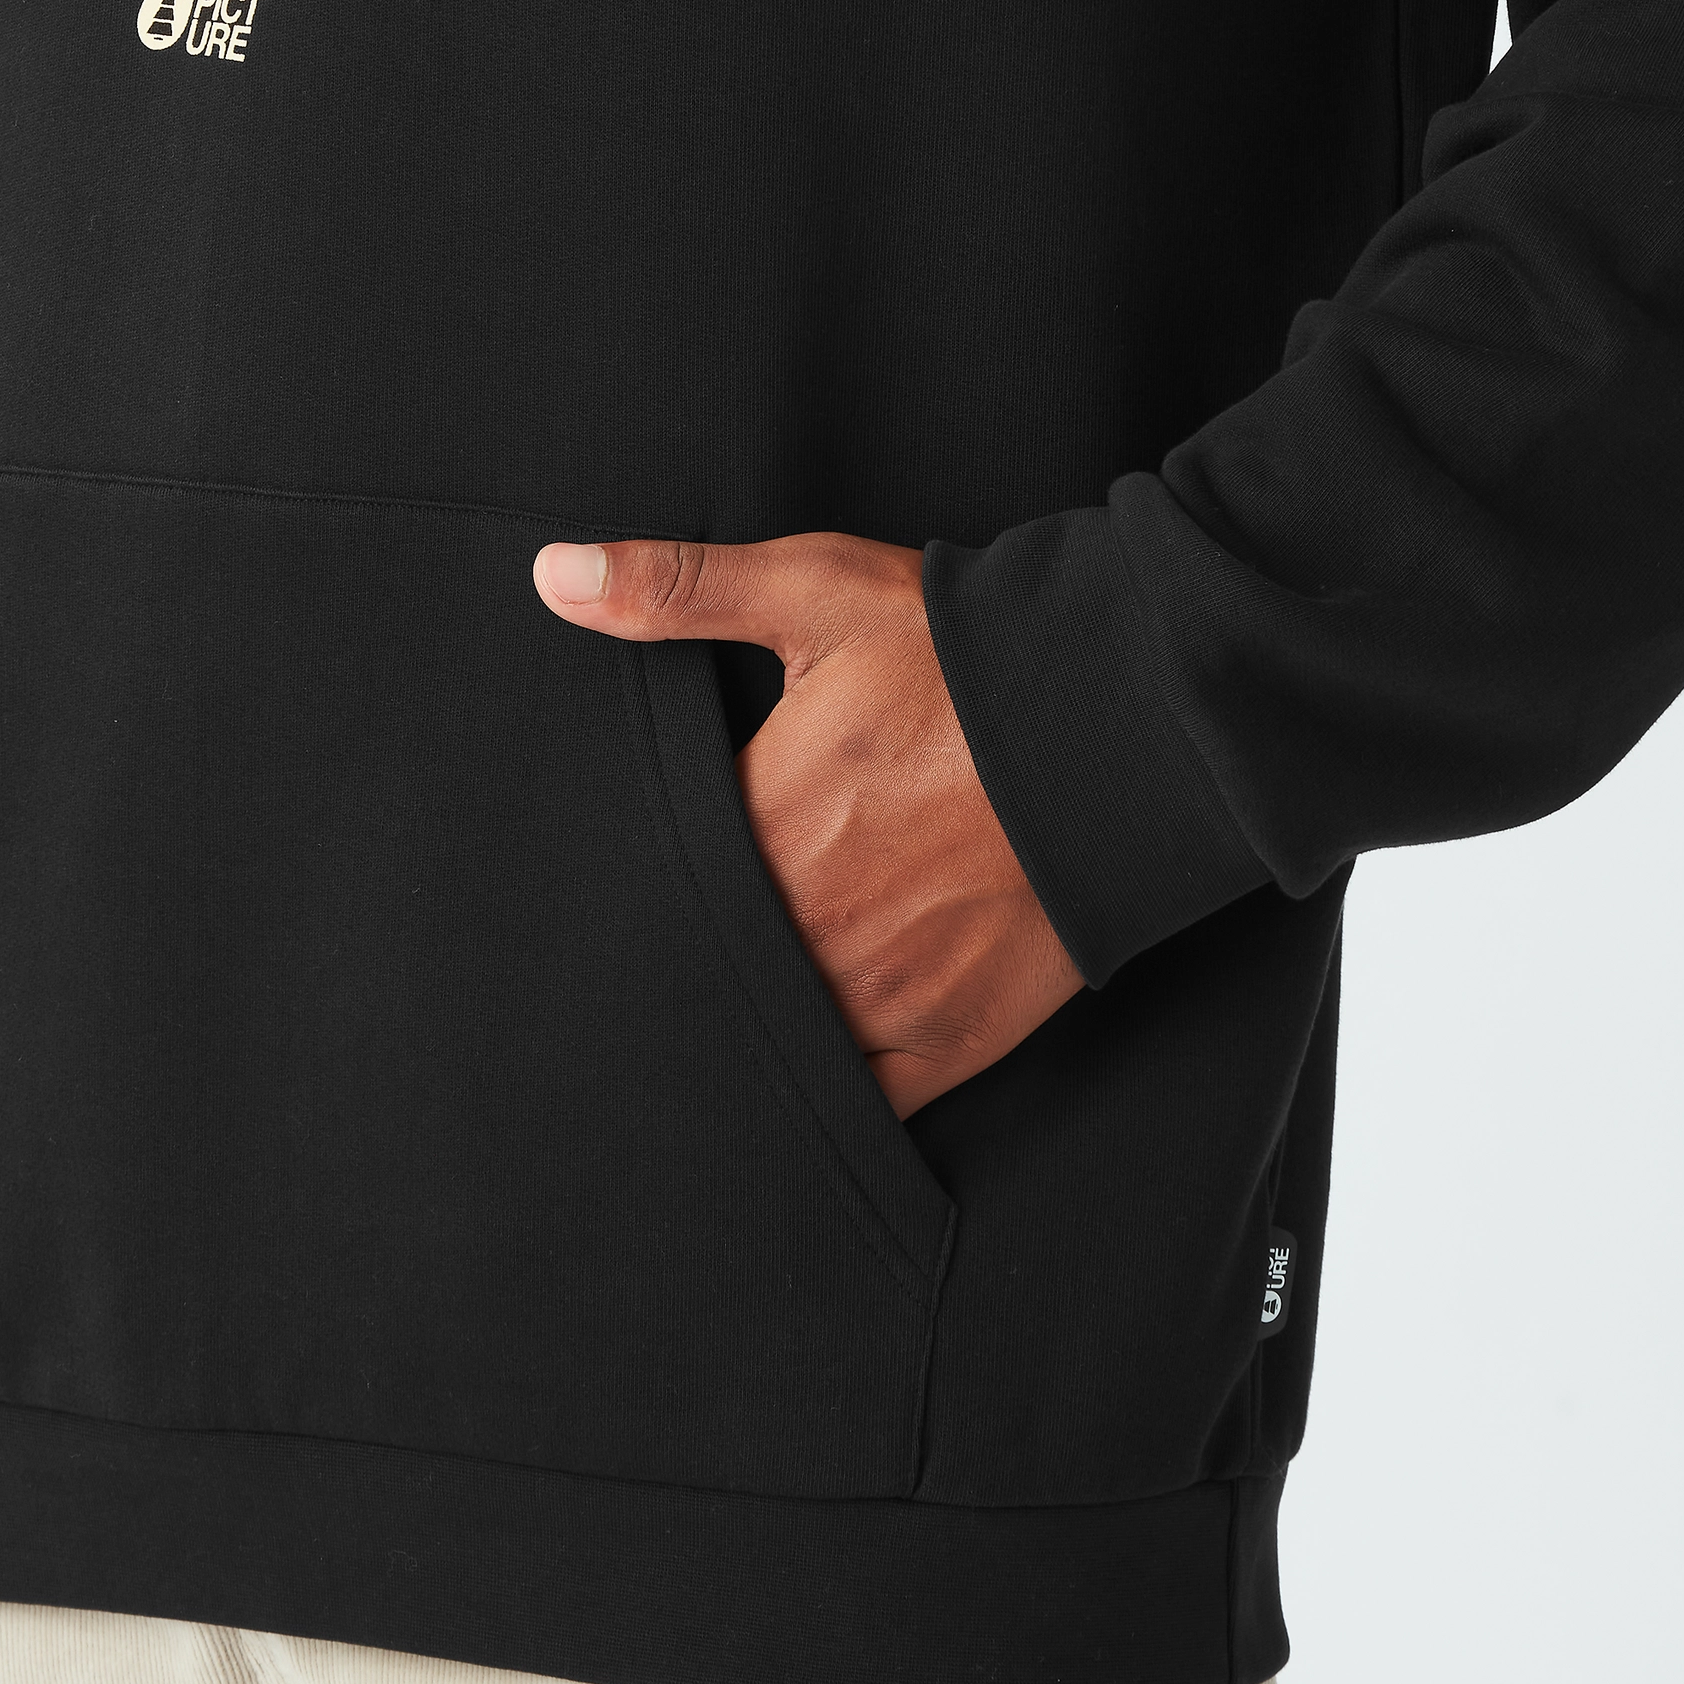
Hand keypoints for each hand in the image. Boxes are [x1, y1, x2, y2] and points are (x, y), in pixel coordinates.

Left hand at [533, 532, 1084, 1117]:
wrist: (1129, 720)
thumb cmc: (971, 657)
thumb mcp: (817, 594)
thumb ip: (678, 590)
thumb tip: (553, 576)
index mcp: (759, 829)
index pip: (659, 885)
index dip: (645, 887)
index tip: (634, 892)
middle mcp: (804, 929)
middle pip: (709, 972)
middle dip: (688, 965)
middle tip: (645, 981)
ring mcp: (874, 997)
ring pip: (773, 1045)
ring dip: (747, 1034)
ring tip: (718, 1037)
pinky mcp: (947, 1043)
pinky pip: (860, 1107)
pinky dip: (824, 1102)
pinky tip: (797, 1091)